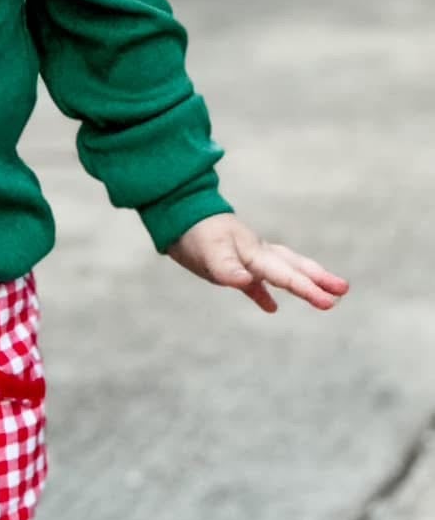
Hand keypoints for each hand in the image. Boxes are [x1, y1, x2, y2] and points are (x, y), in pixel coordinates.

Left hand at [166, 214, 348, 314]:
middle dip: (319, 280)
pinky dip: (265, 293)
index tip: (330, 302)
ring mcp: (248, 256)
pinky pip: (257, 280)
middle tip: (343, 290)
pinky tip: (271, 307)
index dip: (308, 289)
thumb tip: (247, 282)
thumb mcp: (208, 252)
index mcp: (254, 253)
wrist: (177, 212)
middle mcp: (257, 253)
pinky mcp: (233, 262)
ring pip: (284, 269)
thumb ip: (228, 269)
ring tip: (326, 294)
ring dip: (303, 282)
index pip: (287, 275)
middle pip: (294, 267)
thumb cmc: (194, 233)